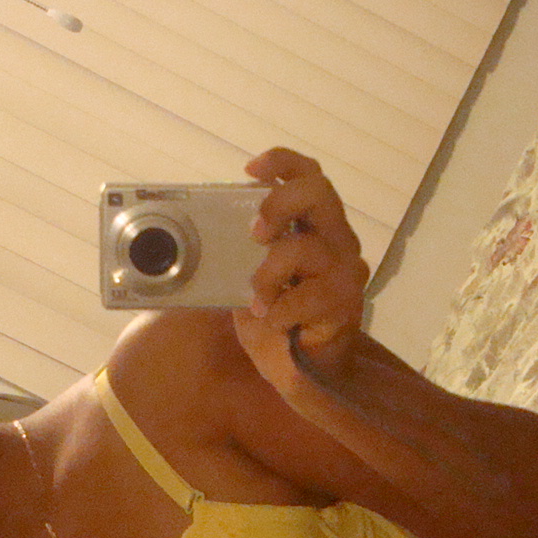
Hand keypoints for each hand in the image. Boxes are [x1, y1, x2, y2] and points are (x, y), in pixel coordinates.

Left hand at [232, 148, 369, 388]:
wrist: (304, 374)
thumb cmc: (277, 321)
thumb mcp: (248, 279)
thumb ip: (238, 253)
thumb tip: (192, 235)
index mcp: (314, 226)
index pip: (310, 176)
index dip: (283, 162)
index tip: (250, 170)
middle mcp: (337, 240)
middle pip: (319, 191)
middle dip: (279, 203)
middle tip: (255, 233)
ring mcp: (346, 271)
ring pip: (307, 248)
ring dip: (268, 275)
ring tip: (258, 300)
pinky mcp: (345, 304)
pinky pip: (308, 295)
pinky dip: (281, 310)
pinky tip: (275, 322)